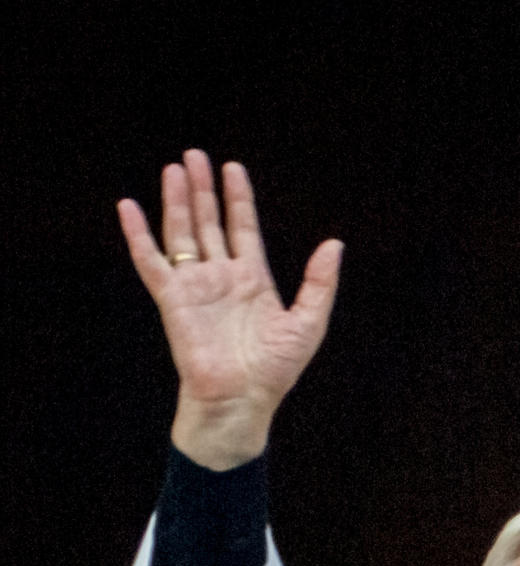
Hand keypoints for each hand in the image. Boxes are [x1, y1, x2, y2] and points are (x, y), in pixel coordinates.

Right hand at [118, 151, 342, 468]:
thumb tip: (334, 244)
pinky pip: (151, 261)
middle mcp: (221, 278)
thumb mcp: (308, 324)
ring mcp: (195, 287)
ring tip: (174, 168)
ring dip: (177, 201)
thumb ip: (319, 284)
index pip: (243, 228)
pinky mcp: (172, 300)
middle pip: (209, 223)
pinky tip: (129, 206)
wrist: (241, 401)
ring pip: (181, 233)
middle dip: (203, 190)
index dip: (238, 198)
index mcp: (253, 281)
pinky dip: (138, 234)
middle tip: (195, 155)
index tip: (233, 168)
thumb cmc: (274, 372)